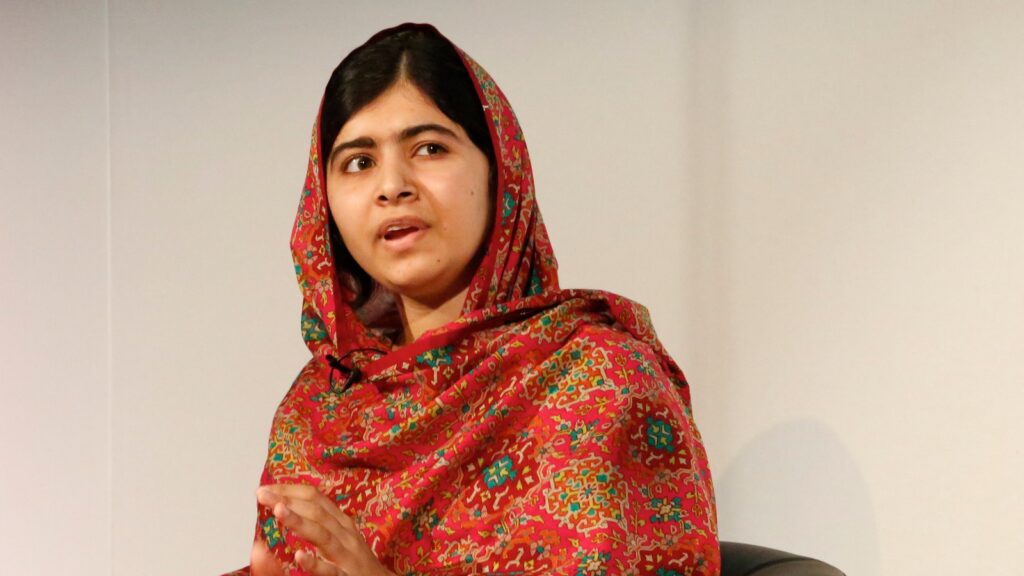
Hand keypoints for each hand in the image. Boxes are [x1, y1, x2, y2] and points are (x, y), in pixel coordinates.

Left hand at [256, 484, 394, 575]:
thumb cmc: (356, 564)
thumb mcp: (339, 539)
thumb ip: (315, 526)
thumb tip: (283, 513)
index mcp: (341, 523)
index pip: (316, 498)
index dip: (291, 490)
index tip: (266, 489)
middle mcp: (345, 535)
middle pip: (317, 511)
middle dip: (288, 500)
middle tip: (262, 495)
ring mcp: (347, 556)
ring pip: (323, 535)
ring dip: (300, 522)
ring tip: (278, 511)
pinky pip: (330, 571)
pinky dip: (315, 563)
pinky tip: (299, 557)